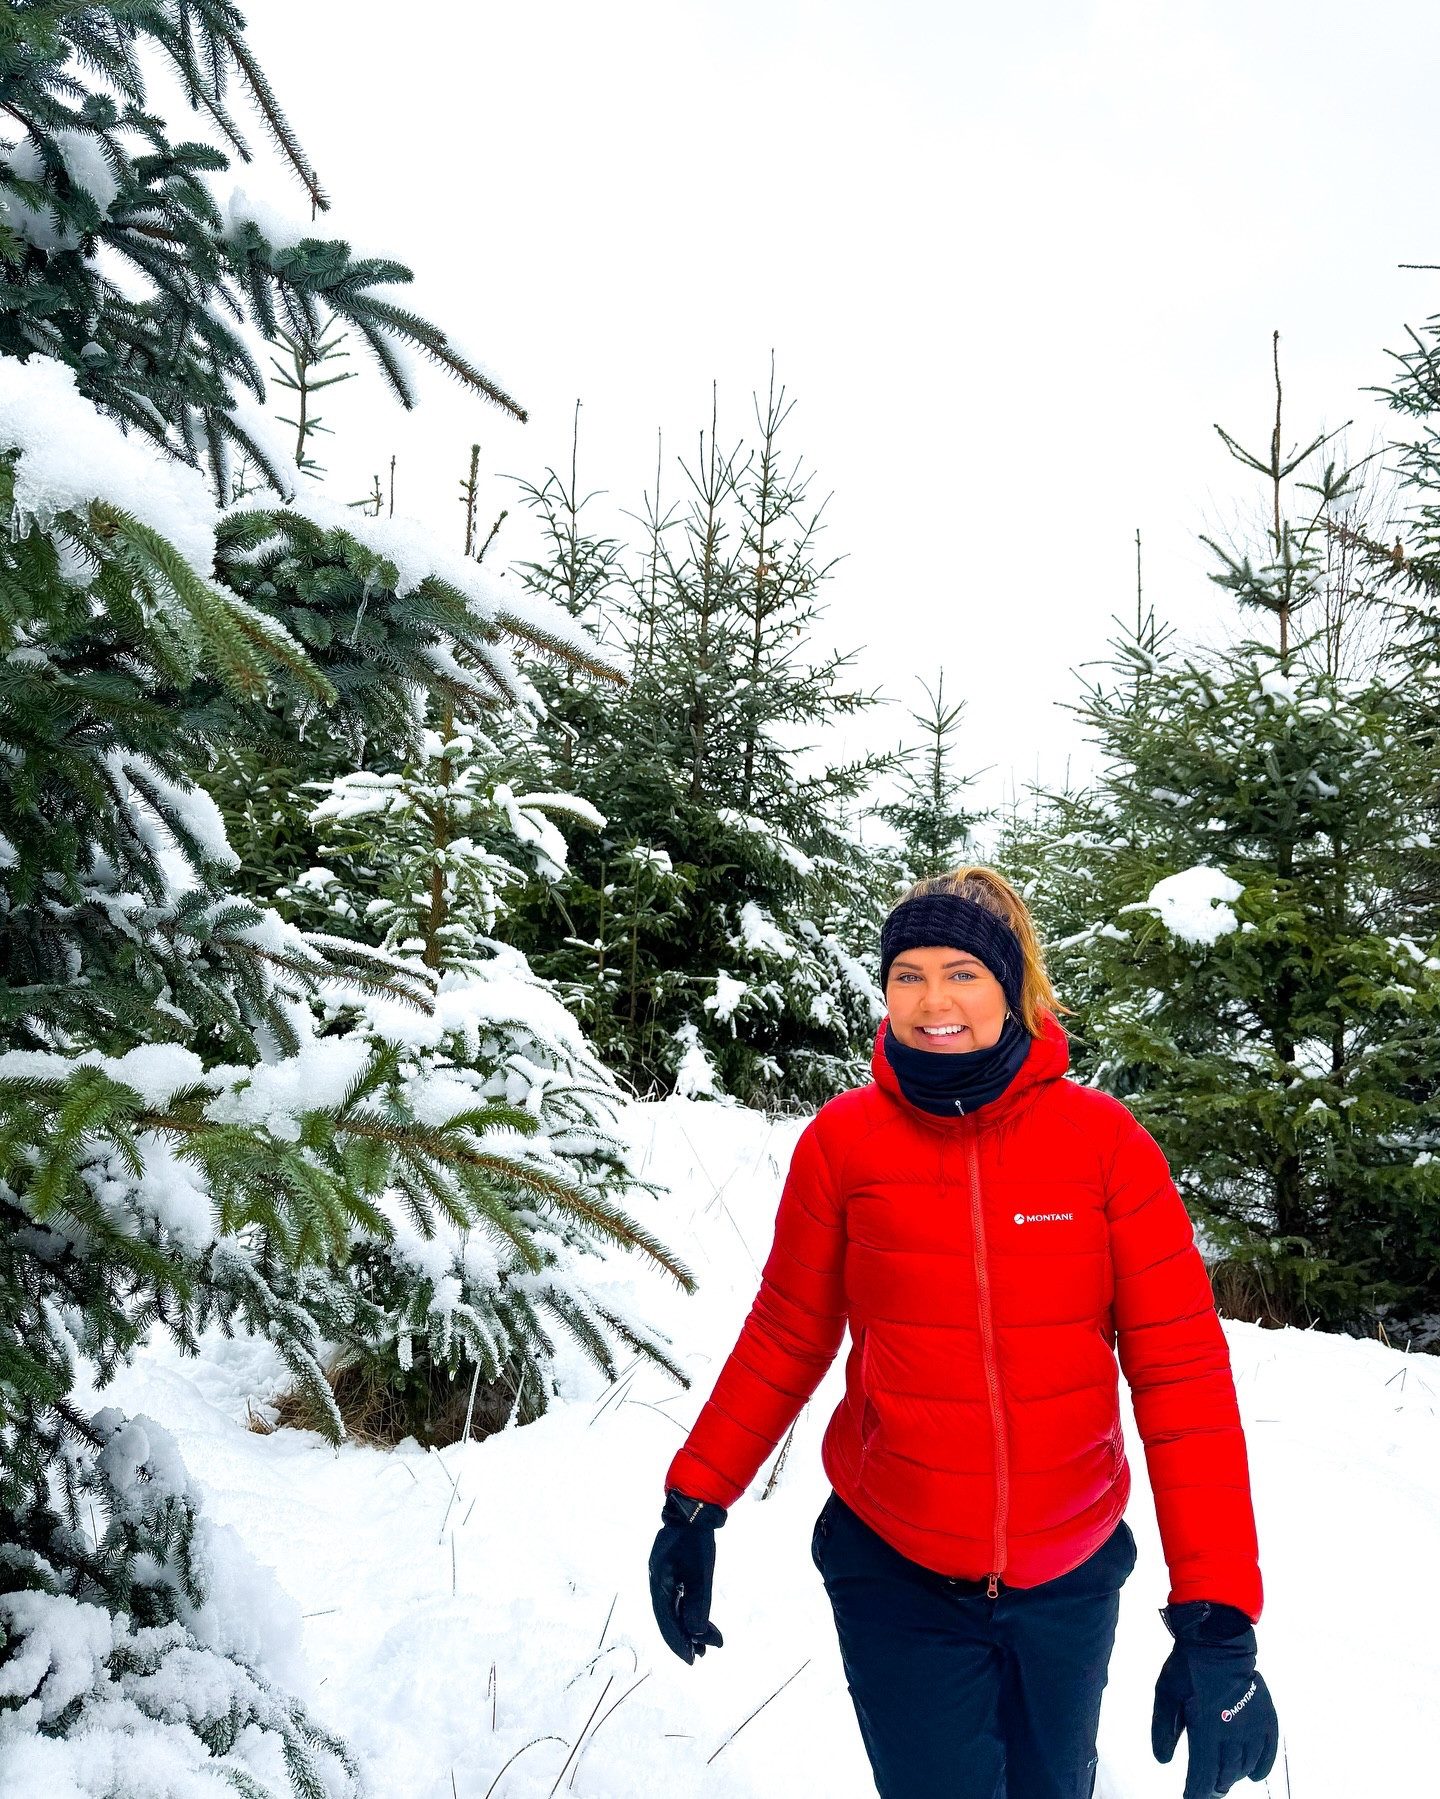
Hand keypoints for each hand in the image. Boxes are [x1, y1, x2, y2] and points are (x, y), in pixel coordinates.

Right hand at [648, 1489, 725, 1663]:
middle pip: (668, 1617)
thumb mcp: (701, 1572)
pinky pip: (677, 1597)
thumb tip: (697, 1633)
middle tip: (702, 1654)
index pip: (667, 1621)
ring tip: (706, 1643)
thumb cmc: (696, 1538)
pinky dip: (687, 1610)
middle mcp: (657, 1581)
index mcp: (659, 1582)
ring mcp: (663, 1575)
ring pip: (673, 1608)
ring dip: (688, 1626)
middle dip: (685, 1637)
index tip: (692, 1659)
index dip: (679, 1642)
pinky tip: (699, 1619)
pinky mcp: (671, 1569)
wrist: (693, 1507)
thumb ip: (698, 1602)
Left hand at [1152, 1601, 1278, 1797]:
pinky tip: (1253, 1775)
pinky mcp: (1266, 1719)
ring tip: (1223, 1778)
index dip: (1195, 1792)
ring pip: (1245, 1767)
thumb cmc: (1187, 1667)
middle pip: (1225, 1776)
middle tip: (1205, 1789)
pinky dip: (1261, 1767)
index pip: (1203, 1777)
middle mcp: (1232, 1736)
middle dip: (1213, 1787)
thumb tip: (1163, 1761)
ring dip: (1233, 1776)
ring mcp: (1252, 1729)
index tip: (1189, 1797)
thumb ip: (1164, 1730)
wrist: (1218, 1640)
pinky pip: (1267, 1752)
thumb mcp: (1165, 1696)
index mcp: (1206, 1732)